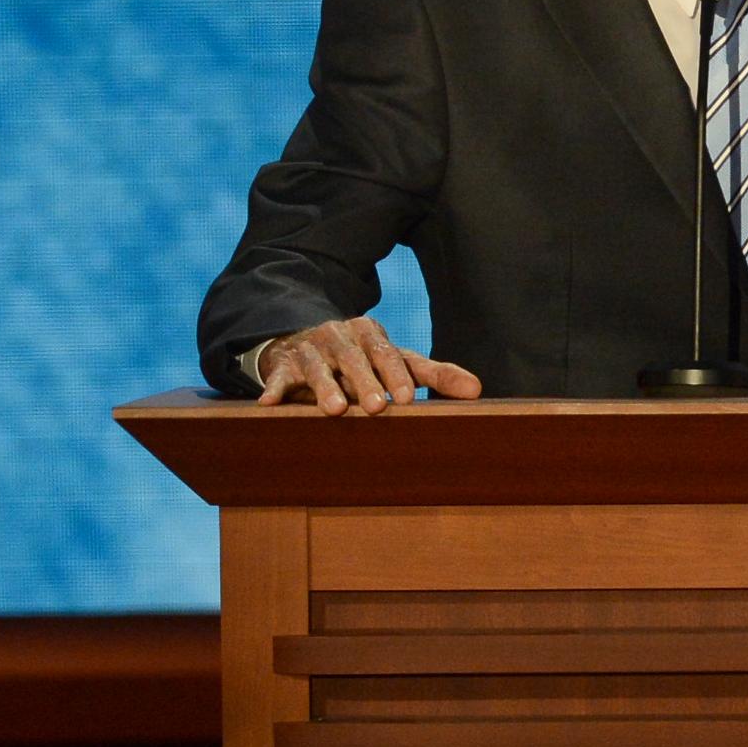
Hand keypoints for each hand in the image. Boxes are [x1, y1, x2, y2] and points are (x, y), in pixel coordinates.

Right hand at [256, 316, 482, 415]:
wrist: (306, 341)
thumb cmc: (364, 360)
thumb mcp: (398, 362)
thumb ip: (436, 375)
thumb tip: (478, 391)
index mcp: (373, 336)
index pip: (389, 354)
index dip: (397, 375)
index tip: (406, 398)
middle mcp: (342, 338)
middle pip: (355, 359)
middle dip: (365, 382)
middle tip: (376, 407)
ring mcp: (311, 350)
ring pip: (318, 367)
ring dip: (324, 387)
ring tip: (334, 410)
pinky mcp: (284, 365)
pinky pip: (279, 377)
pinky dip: (275, 388)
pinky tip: (270, 404)